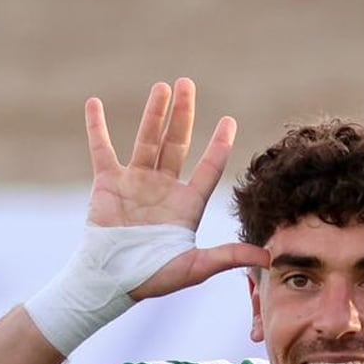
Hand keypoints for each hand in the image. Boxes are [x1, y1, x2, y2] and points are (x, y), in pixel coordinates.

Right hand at [84, 78, 266, 298]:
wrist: (112, 281)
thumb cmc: (154, 277)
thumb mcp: (197, 266)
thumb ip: (230, 256)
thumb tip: (270, 256)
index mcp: (187, 204)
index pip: (209, 168)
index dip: (220, 145)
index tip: (229, 121)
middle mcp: (164, 188)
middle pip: (178, 143)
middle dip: (184, 115)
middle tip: (188, 83)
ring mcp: (135, 182)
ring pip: (147, 140)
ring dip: (154, 114)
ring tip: (163, 87)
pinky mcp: (108, 183)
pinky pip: (101, 149)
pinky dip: (96, 127)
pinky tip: (94, 103)